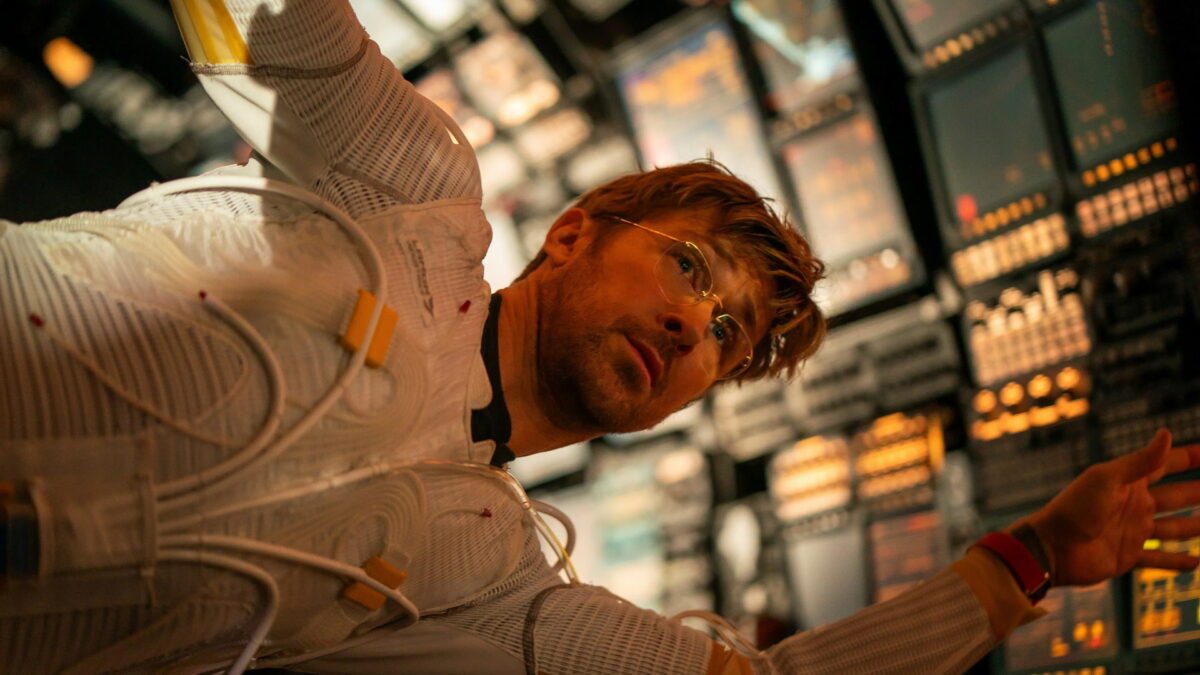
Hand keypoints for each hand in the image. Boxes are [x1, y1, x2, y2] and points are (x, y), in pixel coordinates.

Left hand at [1022, 429, 1199, 586]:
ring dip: (1195, 526)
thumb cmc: (1074, 508)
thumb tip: (1166, 434)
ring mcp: (1132, 531)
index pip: (1165, 464)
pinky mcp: (1129, 556)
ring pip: (1174, 528)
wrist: (1051, 548)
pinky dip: (1178, 561)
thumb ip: (1140, 462)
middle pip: (1176, 497)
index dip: (1189, 457)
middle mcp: (1134, 505)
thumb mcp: (1106, 480)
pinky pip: (1159, 559)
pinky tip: (1196, 563)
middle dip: (1199, 492)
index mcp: (1127, 482)